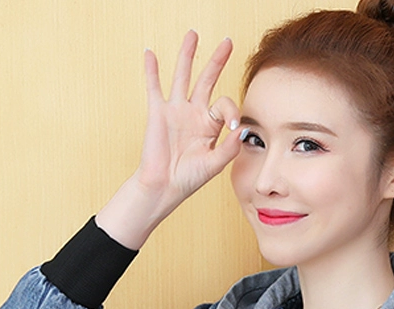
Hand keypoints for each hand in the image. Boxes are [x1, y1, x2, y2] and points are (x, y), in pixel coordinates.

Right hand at [137, 32, 242, 207]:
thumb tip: (243, 128)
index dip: (231, 111)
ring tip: (193, 35)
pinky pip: (154, 87)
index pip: (225, 105)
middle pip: (207, 80)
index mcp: (210, 126)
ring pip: (182, 77)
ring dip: (187, 55)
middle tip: (228, 43)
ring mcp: (175, 111)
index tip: (233, 126)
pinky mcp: (158, 113)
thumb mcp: (215, 164)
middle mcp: (194, 114)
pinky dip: (152, 70)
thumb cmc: (189, 179)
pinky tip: (150, 53)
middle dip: (217, 61)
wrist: (164, 188)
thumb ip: (230, 147)